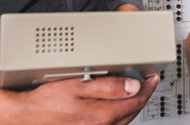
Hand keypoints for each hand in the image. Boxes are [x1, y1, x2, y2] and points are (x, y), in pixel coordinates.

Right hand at [4, 74, 158, 124]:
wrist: (26, 116)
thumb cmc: (47, 101)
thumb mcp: (80, 85)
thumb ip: (109, 85)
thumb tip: (134, 85)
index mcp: (104, 114)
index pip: (137, 100)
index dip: (148, 87)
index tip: (153, 77)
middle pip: (134, 110)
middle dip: (143, 95)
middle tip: (148, 81)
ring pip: (125, 118)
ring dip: (133, 103)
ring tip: (136, 89)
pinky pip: (114, 123)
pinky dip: (121, 111)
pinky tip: (117, 104)